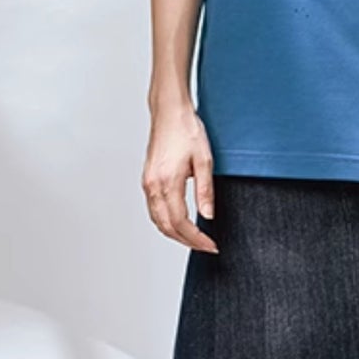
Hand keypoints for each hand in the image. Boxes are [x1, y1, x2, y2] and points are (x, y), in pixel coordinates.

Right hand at [142, 106, 217, 252]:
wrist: (169, 112)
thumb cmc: (186, 130)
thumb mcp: (204, 160)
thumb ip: (205, 190)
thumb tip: (208, 216)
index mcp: (167, 183)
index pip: (180, 223)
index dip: (196, 238)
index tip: (211, 245)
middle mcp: (153, 186)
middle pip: (166, 226)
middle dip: (187, 241)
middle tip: (206, 246)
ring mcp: (147, 183)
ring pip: (157, 220)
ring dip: (175, 234)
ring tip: (195, 238)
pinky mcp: (147, 179)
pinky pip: (154, 210)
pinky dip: (166, 222)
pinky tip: (180, 223)